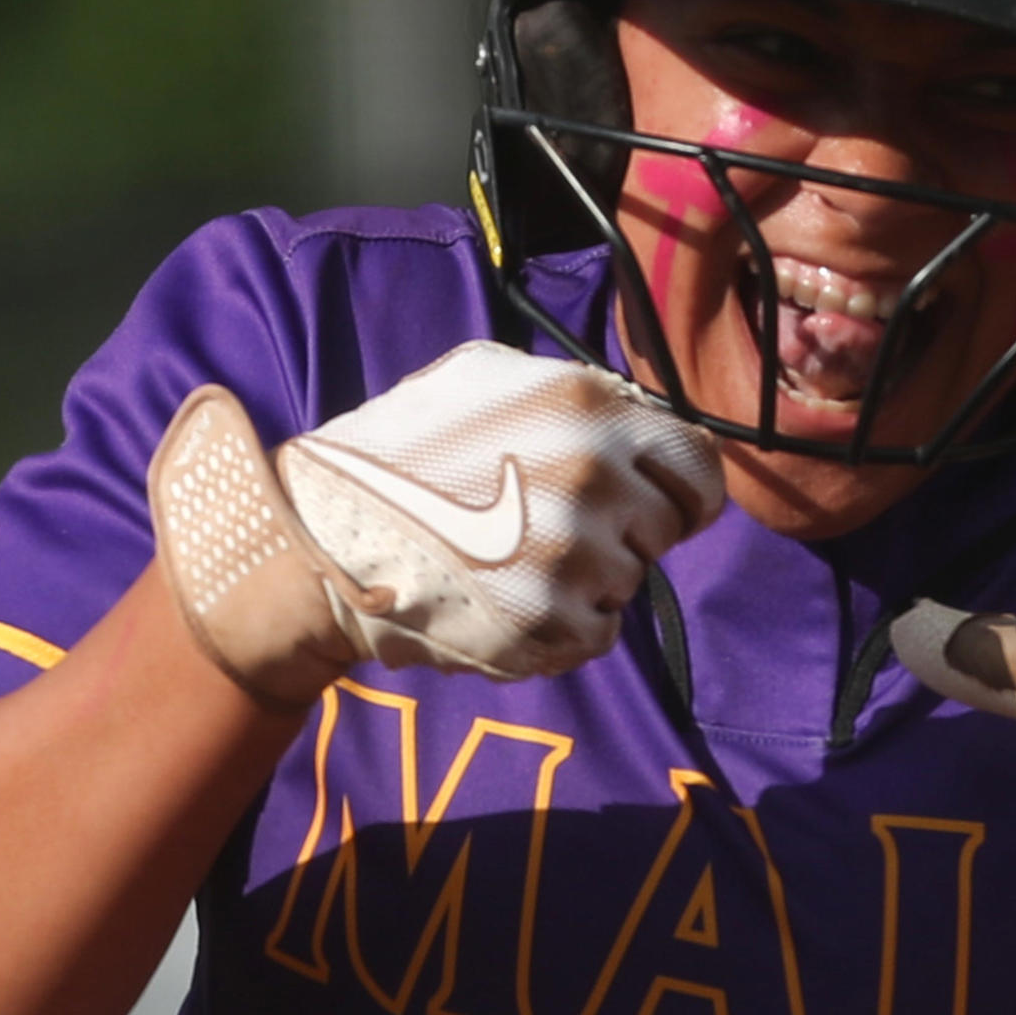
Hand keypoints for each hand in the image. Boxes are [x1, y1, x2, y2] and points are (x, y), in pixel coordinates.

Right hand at [150, 342, 724, 704]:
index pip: (697, 464)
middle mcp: (592, 477)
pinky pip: (597, 634)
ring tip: (513, 566)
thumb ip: (572, 390)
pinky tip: (507, 603)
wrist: (318, 544)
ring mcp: (573, 555)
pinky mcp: (548, 626)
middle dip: (626, 534)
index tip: (651, 504)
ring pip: (629, 583)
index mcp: (585, 407)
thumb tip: (638, 411)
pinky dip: (563, 628)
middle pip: (665, 529)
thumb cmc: (396, 456)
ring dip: (587, 582)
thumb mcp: (481, 380)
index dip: (677, 490)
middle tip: (557, 535)